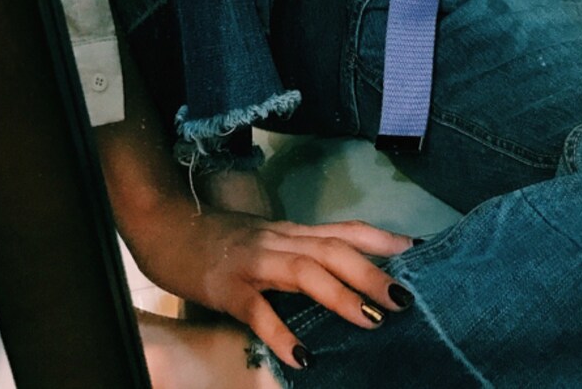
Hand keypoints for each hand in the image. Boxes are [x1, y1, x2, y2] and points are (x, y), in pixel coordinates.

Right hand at [128, 202, 416, 371]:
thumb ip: (296, 254)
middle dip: (371, 271)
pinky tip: (300, 356)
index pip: (341, 229)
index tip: (416, 250)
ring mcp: (253, 262)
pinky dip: (281, 332)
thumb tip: (337, 278)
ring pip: (303, 270)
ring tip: (371, 319)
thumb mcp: (264, 242)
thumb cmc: (217, 241)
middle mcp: (278, 241)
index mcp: (289, 232)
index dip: (379, 238)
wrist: (165, 225)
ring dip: (340, 294)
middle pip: (331, 248)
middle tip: (404, 298)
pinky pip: (257, 310)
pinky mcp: (228, 289)